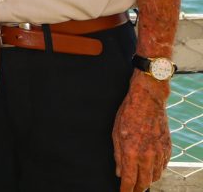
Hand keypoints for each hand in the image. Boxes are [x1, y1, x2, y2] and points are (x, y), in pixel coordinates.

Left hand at [114, 71, 170, 191]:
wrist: (148, 100)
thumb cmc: (128, 114)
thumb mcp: (116, 133)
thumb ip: (118, 155)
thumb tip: (119, 172)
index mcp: (131, 151)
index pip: (129, 179)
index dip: (125, 190)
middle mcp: (147, 155)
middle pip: (144, 182)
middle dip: (137, 189)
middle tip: (131, 191)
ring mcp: (159, 152)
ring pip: (155, 176)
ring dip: (148, 181)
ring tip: (140, 182)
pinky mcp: (168, 148)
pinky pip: (163, 166)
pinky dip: (156, 171)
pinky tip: (150, 170)